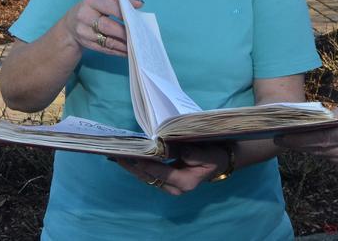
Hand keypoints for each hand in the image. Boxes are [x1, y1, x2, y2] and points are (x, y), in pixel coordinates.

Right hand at [63, 0, 140, 57]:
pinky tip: (127, 51)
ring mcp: (84, 32)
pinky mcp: (86, 44)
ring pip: (106, 40)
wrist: (71, 24)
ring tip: (136, 45)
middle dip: (124, 32)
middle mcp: (84, 15)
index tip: (136, 18)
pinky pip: (104, 49)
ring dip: (123, 44)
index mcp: (91, 0)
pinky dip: (118, 51)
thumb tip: (139, 3)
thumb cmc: (92, 8)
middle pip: (107, 26)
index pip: (109, 6)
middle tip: (138, 35)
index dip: (123, 12)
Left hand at [114, 143, 230, 195]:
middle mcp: (175, 188)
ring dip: (132, 167)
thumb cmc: (214, 157)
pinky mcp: (166, 181)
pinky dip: (137, 166)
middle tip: (118, 154)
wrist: (219, 163)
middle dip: (132, 166)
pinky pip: (149, 174)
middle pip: (149, 177)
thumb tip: (172, 148)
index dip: (147, 164)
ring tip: (117, 155)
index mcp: (185, 182)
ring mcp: (169, 186)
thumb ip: (192, 153)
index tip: (135, 155)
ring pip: (146, 177)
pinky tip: (127, 158)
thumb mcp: (208, 154)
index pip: (161, 172)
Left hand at [275, 100, 337, 175]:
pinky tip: (324, 145)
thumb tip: (327, 116)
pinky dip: (328, 153)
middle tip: (282, 136)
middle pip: (319, 150)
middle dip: (299, 144)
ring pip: (327, 157)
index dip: (297, 138)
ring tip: (299, 138)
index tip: (281, 135)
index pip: (319, 138)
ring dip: (313, 148)